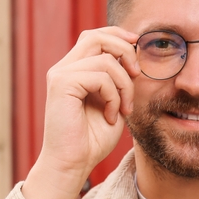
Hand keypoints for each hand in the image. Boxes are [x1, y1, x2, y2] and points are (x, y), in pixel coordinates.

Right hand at [22, 27, 138, 198]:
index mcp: (75, 70)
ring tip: (123, 108)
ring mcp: (60, 75)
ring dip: (124, 85)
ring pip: (105, 59)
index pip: (95, 36)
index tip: (138, 46)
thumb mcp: (113, 103)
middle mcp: (64, 68)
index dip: (118, 35)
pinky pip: (100, 76)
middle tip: (137, 74)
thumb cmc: (93, 139)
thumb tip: (135, 56)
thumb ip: (119, 80)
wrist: (73, 163)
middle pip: (97, 36)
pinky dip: (113, 96)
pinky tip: (111, 116)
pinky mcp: (61, 84)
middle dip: (125, 51)